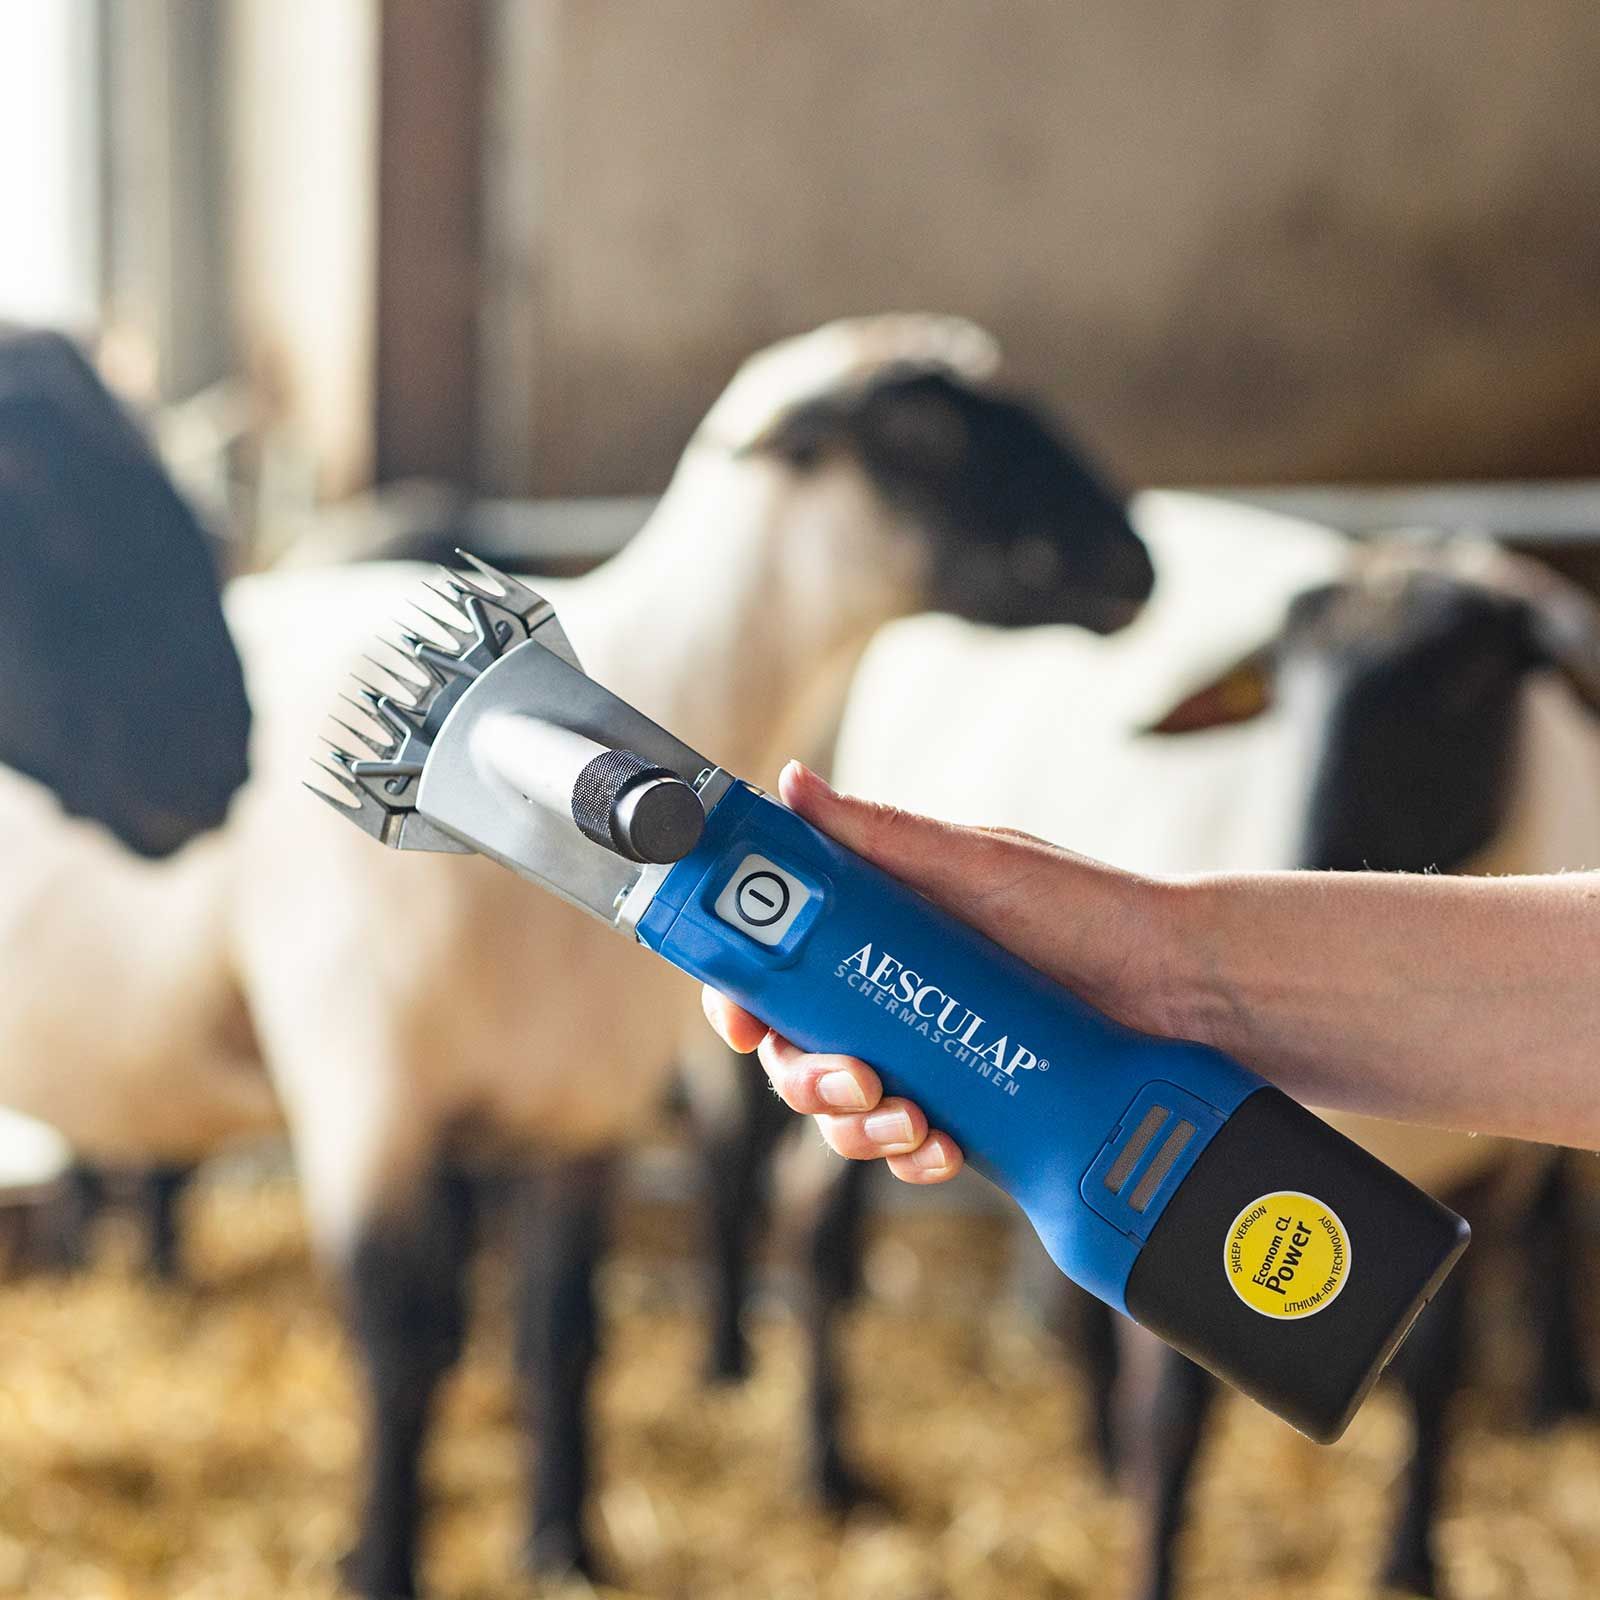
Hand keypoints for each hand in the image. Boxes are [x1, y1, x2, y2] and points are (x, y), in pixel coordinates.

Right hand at [701, 760, 1175, 1183]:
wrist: (1189, 996)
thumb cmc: (1091, 912)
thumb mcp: (979, 864)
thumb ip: (880, 835)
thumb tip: (791, 783)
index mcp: (876, 928)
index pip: (778, 966)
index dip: (744, 999)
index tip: (744, 1021)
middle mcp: (889, 993)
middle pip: (796, 1049)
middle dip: (805, 1076)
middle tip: (853, 1077)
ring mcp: (926, 1054)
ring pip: (844, 1108)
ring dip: (853, 1125)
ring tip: (907, 1118)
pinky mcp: (966, 1109)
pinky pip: (907, 1144)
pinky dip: (909, 1153)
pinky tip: (938, 1146)